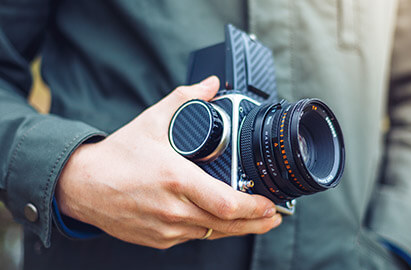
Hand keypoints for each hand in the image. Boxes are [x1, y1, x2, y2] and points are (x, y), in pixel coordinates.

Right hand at [55, 76, 281, 248]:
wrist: (81, 186)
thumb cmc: (117, 157)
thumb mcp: (152, 121)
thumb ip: (185, 99)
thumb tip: (210, 85)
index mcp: (176, 180)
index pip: (226, 204)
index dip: (254, 207)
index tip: (270, 202)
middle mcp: (173, 210)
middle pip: (227, 226)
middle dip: (256, 223)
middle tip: (273, 215)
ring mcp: (166, 229)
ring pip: (212, 234)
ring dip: (237, 228)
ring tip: (255, 220)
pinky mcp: (159, 240)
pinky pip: (194, 237)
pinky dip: (211, 229)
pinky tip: (218, 220)